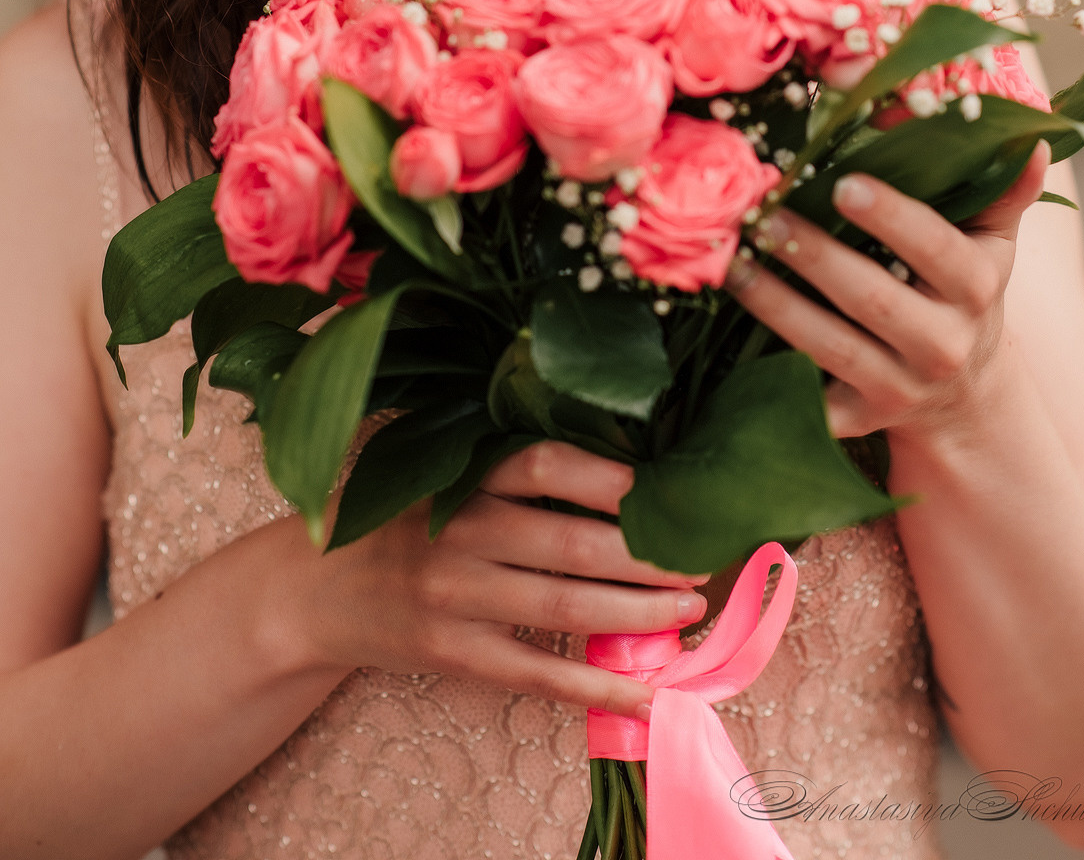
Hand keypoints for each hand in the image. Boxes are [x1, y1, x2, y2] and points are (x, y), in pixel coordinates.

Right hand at [299, 440, 708, 715]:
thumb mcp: (438, 473)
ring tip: (689, 611)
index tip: (665, 487)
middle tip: (701, 558)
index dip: (608, 475)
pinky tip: (646, 692)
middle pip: (570, 541)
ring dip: (638, 613)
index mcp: (461, 477)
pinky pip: (538, 672)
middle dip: (646, 554)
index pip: (544, 464)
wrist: (310, 589)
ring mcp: (455, 597)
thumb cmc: (397, 520)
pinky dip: (597, 685)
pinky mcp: (453, 654)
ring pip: (564, 607)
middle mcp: (459, 532)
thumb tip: (620, 469)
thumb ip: (508, 469)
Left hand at [726, 142, 1050, 441]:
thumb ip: (1003, 190)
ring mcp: (897, 387)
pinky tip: (726, 328)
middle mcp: (942, 345)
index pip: (938, 250)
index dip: (894, 219)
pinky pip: (807, 397)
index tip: (844, 183)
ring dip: (777, 304)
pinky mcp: (857, 418)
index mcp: (977, 289)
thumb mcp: (992, 244)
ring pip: (830, 346)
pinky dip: (766, 370)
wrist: (964, 399)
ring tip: (735, 261)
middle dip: (816, 256)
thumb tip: (1029, 138)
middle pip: (874, 300)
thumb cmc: (965, 293)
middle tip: (766, 215)